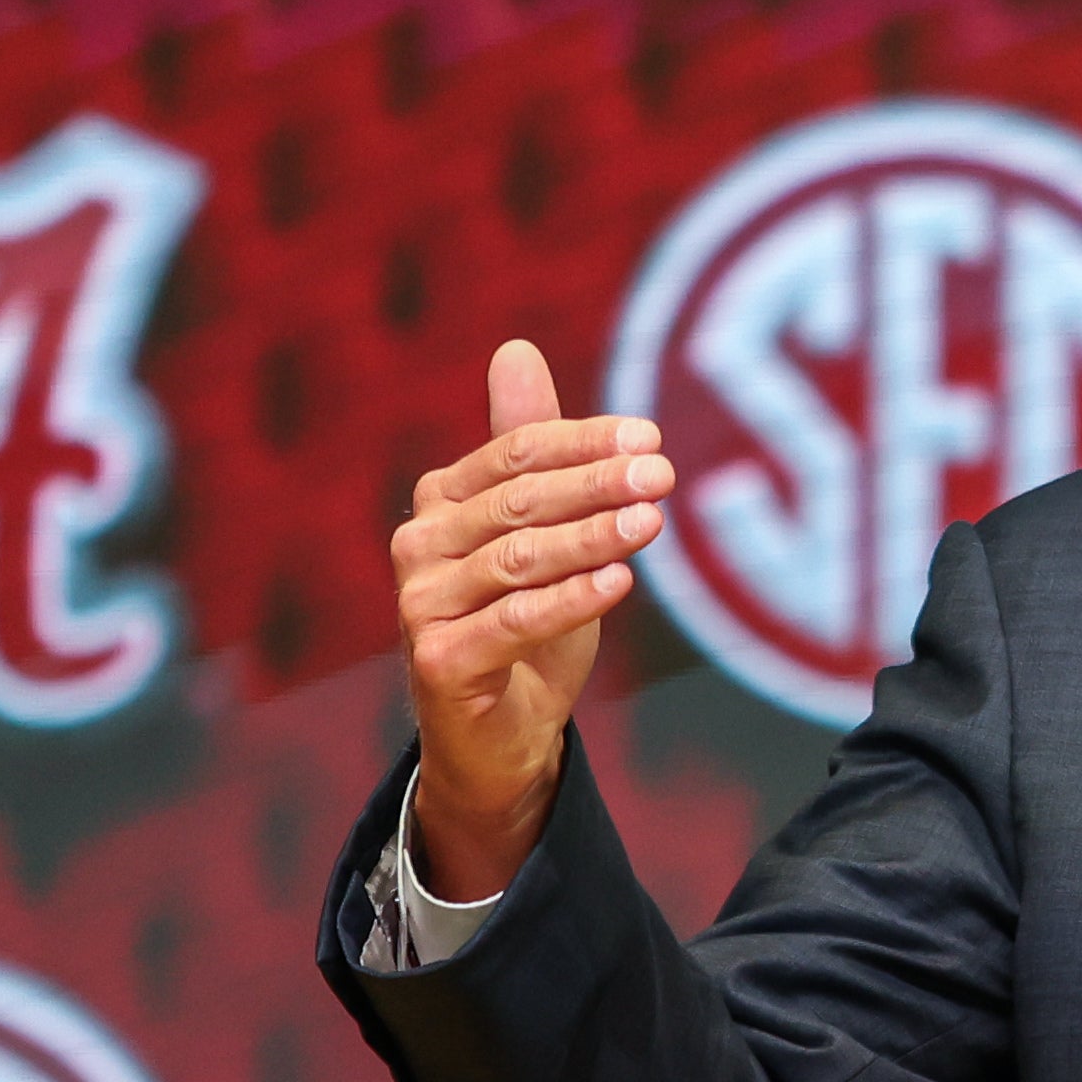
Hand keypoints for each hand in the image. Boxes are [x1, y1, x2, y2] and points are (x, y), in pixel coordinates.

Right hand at [391, 340, 674, 897]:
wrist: (499, 733)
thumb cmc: (525, 620)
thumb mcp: (538, 529)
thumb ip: (528, 446)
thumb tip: (515, 348)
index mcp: (441, 501)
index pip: (515, 454)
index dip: (583, 442)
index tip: (650, 435)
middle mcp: (418, 546)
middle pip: (519, 502)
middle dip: (597, 485)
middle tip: (663, 475)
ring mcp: (419, 605)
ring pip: (519, 560)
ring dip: (592, 537)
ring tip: (653, 523)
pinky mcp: (438, 660)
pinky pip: (515, 621)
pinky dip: (571, 599)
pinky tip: (621, 580)